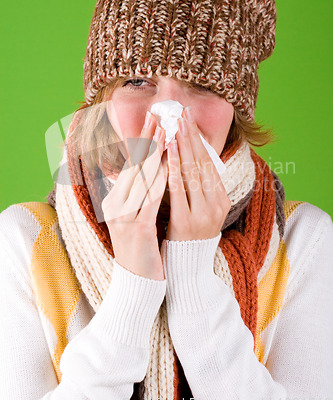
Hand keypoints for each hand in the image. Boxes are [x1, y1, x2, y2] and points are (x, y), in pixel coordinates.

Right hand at [101, 113, 167, 279]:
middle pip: (134, 165)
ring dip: (155, 153)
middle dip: (147, 139)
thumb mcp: (134, 217)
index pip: (130, 165)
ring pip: (142, 177)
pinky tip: (169, 164)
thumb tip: (145, 171)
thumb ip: (137, 194)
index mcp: (114, 201)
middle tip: (158, 116)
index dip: (141, 142)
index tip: (151, 122)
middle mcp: (115, 205)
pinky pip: (150, 199)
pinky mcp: (136, 229)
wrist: (136, 283)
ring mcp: (123, 217)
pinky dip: (160, 179)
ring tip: (166, 132)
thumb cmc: (140, 248)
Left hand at [166, 107, 230, 241]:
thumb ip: (198, 187)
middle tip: (182, 114)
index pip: (209, 163)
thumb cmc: (189, 235)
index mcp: (221, 200)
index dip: (198, 140)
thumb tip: (188, 156)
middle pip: (202, 164)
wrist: (187, 269)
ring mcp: (202, 214)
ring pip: (192, 173)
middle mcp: (216, 205)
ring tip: (175, 126)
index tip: (189, 119)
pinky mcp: (186, 223)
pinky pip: (179, 190)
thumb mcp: (201, 210)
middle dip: (191, 137)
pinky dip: (173, 169)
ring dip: (182, 147)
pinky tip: (168, 153)